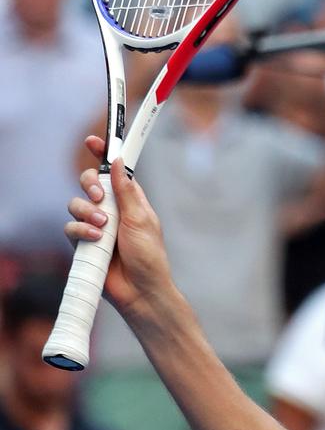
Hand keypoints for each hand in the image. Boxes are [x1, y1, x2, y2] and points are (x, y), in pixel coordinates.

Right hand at [65, 136, 173, 318]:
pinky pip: (71, 227)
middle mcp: (111, 209)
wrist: (139, 289)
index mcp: (130, 200)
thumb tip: (119, 162)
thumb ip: (127, 191)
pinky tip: (95, 240)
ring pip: (76, 204)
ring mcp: (95, 225)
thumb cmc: (148, 255)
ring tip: (103, 227)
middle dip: (89, 185)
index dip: (104, 155)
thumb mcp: (141, 218)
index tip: (94, 141)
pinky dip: (81, 231)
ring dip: (88, 213)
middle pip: (89, 183)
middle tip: (100, 197)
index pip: (114, 172)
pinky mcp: (83, 242)